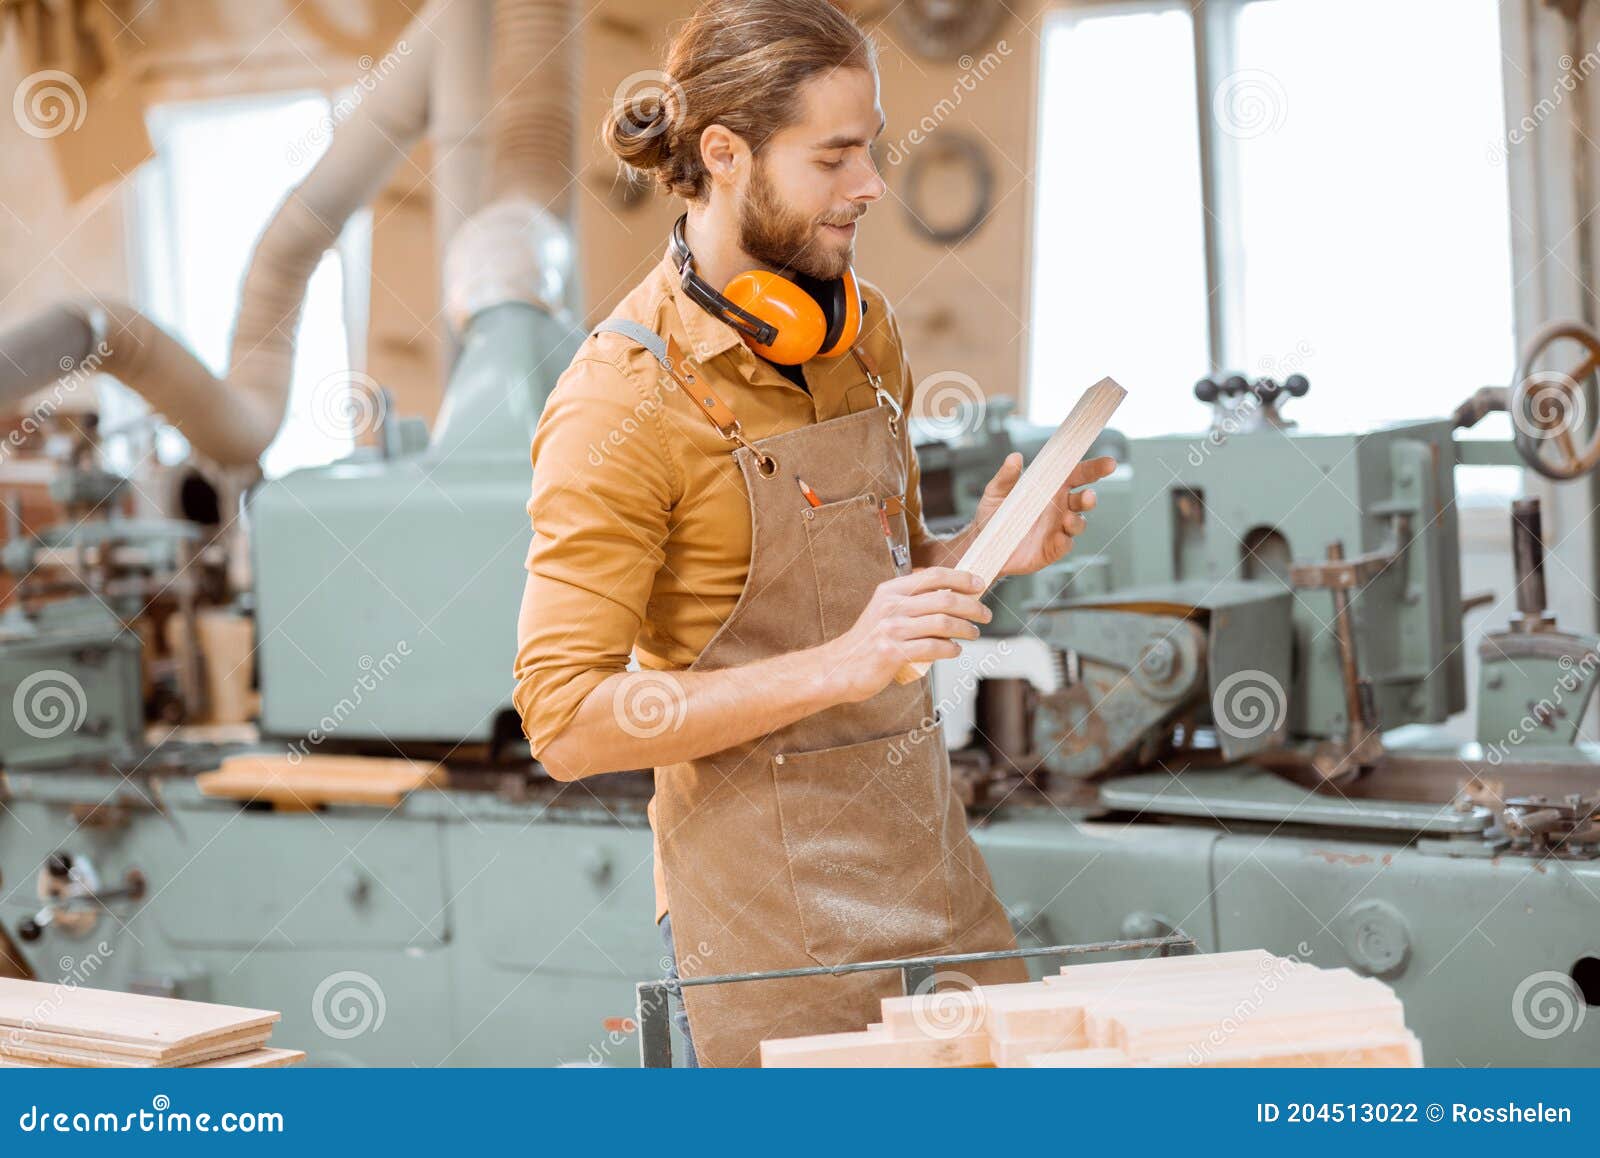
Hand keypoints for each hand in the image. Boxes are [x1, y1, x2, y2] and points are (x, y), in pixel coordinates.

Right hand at [817, 567, 991, 702]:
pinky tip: (955, 651)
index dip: (961, 578)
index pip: (933, 576)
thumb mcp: (884, 610)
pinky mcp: (893, 652)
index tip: (979, 584)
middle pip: (945, 599)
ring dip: (966, 629)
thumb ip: (910, 599)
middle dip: (972, 606)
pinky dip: (951, 649)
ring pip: (944, 623)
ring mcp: (892, 629)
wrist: (840, 667)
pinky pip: (934, 647)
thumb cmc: (869, 640)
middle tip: (985, 613)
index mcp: (890, 590)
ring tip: (973, 633)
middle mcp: (891, 605)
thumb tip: (950, 592)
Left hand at [966, 453, 1115, 578]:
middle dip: (1090, 497)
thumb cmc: (993, 514)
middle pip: (1083, 500)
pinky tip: (1060, 539)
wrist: (982, 544)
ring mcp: (1057, 529)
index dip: (1094, 468)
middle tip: (1088, 495)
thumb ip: (1006, 476)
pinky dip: (1064, 541)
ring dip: (1077, 521)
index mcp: (1050, 488)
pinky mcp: (1051, 549)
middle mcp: (1059, 508)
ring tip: (1068, 519)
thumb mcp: (995, 492)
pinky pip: (1064, 545)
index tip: (1109, 463)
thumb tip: (1014, 457)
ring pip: (1078, 524)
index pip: (1077, 475)